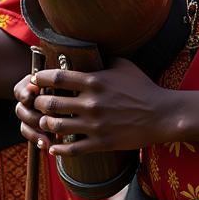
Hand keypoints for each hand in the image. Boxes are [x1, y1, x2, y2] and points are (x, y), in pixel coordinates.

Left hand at [13, 59, 174, 156]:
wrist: (162, 115)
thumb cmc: (142, 87)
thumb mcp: (123, 65)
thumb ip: (102, 58)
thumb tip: (87, 49)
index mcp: (94, 82)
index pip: (57, 77)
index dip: (41, 78)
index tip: (36, 79)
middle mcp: (91, 103)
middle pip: (51, 103)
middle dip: (39, 103)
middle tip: (37, 102)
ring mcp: (95, 125)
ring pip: (57, 127)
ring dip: (45, 124)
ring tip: (44, 122)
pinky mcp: (102, 143)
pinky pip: (73, 149)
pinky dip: (59, 149)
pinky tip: (53, 147)